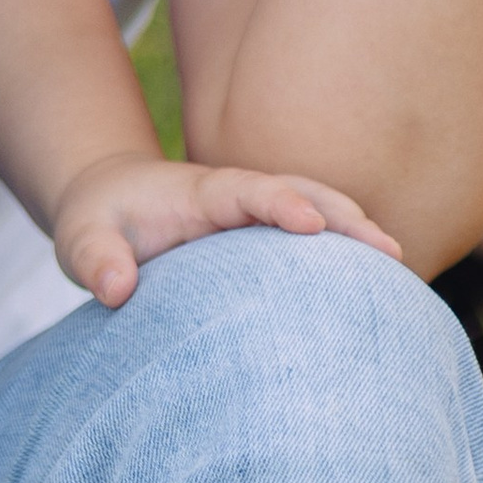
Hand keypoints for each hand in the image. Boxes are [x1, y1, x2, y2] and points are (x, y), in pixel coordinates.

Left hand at [50, 151, 399, 309]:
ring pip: (318, 212)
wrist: (110, 199)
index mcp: (200, 193)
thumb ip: (95, 260)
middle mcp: (240, 197)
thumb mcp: (81, 237)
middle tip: (391, 251)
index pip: (248, 191)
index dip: (281, 203)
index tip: (312, 225)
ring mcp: (257, 215)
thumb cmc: (98, 222)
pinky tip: (379, 287)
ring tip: (401, 268)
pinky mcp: (264, 237)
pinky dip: (346, 253)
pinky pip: (312, 238)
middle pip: (303, 193)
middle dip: (345, 217)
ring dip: (357, 233)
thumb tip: (116, 291)